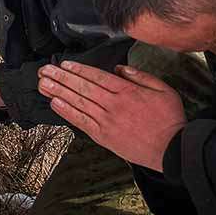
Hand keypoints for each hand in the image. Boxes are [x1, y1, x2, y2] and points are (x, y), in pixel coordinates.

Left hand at [38, 62, 184, 171]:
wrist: (172, 150)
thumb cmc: (169, 120)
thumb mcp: (163, 90)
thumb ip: (141, 76)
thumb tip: (119, 68)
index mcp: (128, 91)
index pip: (97, 76)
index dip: (79, 69)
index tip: (64, 64)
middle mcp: (114, 104)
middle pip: (83, 87)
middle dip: (61, 77)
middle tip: (44, 70)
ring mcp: (107, 120)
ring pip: (78, 102)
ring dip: (58, 92)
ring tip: (43, 83)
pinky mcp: (103, 136)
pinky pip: (81, 121)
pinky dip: (66, 111)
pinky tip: (54, 103)